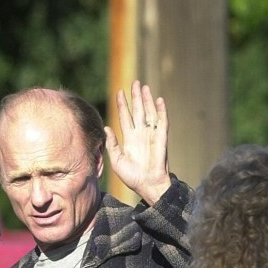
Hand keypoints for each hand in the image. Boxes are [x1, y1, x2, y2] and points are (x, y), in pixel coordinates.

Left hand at [105, 80, 170, 204]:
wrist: (147, 185)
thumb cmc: (132, 176)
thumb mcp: (116, 160)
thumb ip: (111, 144)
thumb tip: (106, 128)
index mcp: (129, 138)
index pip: (125, 116)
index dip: (123, 105)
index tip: (119, 92)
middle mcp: (140, 134)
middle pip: (138, 110)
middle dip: (136, 97)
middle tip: (134, 82)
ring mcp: (151, 135)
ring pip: (149, 113)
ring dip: (147, 100)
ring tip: (144, 87)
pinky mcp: (161, 139)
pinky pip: (162, 122)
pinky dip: (161, 111)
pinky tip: (159, 100)